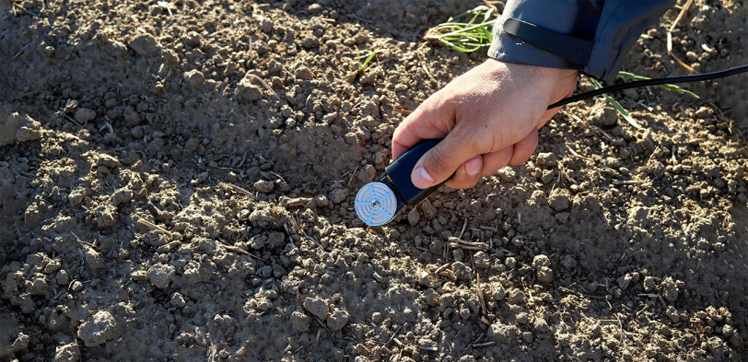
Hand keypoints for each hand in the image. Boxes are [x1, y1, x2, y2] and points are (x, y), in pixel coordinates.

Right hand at [392, 59, 577, 188]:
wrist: (547, 71)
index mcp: (435, 116)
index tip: (419, 183)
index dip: (405, 164)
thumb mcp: (471, 135)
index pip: (404, 142)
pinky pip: (504, 154)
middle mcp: (453, 122)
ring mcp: (479, 127)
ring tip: (509, 134)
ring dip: (499, 155)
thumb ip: (443, 160)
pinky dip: (518, 147)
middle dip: (467, 168)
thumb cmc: (505, 96)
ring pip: (480, 162)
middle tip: (478, 157)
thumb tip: (417, 180)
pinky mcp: (504, 130)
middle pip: (445, 163)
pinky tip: (525, 129)